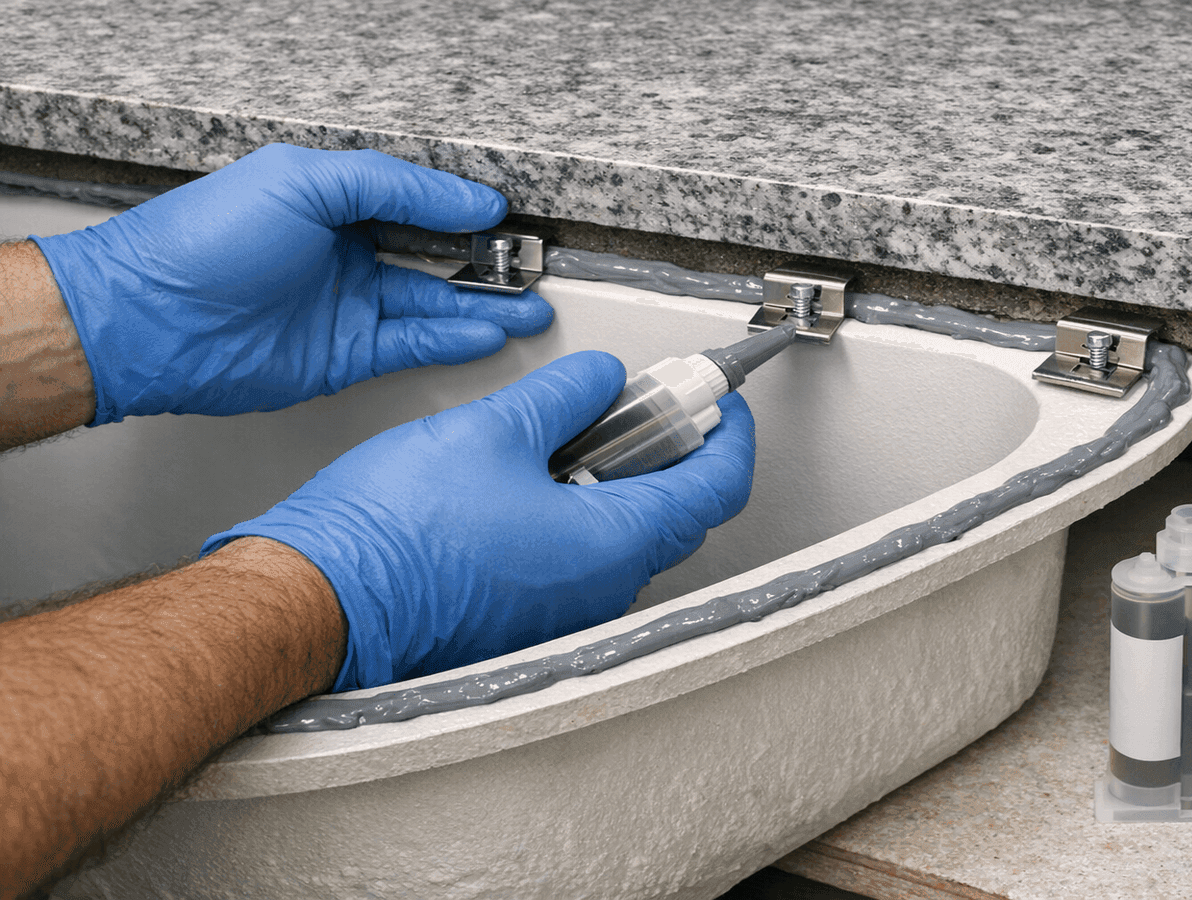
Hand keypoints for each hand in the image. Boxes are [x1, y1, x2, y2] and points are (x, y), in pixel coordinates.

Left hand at [31, 143, 551, 423]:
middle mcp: (341, 255)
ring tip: (529, 309)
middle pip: (431, 258)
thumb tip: (464, 198)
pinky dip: (452, 340)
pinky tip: (486, 334)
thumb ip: (393, 186)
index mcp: (331, 203)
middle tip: (530, 271)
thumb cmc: (204, 242)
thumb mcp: (303, 182)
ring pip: (430, 306)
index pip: (415, 202)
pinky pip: (411, 346)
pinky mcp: (342, 358)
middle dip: (484, 266)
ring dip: (482, 309)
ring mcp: (343, 309)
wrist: (150, 322)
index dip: (462, 210)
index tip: (505, 219)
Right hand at [201, 351, 756, 689]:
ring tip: (578, 430)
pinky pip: (580, 560)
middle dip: (673, 450)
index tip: (723, 397)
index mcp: (610, 543)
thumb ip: (566, 396)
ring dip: (620, 480)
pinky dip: (580, 512)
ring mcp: (562, 611)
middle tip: (647, 401)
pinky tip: (536, 478)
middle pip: (677, 512)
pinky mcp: (524, 618)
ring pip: (625, 536)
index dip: (729, 433)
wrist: (318, 601)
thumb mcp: (492, 428)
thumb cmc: (393, 531)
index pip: (715, 486)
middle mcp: (599, 590)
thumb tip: (602, 378)